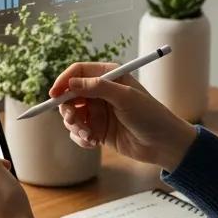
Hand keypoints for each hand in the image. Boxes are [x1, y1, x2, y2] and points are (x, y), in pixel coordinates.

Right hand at [49, 62, 196, 170]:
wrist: (164, 144)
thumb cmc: (150, 115)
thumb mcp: (125, 98)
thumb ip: (97, 88)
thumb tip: (71, 83)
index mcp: (109, 77)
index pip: (78, 72)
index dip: (64, 82)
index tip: (54, 95)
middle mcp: (101, 92)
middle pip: (70, 95)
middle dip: (67, 108)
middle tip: (73, 120)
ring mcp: (99, 112)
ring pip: (72, 115)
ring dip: (75, 126)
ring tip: (88, 136)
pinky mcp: (98, 130)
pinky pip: (78, 132)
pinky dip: (81, 138)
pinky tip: (93, 143)